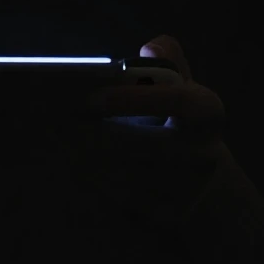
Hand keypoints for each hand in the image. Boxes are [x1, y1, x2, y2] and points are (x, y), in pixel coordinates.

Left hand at [61, 34, 226, 228]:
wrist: (203, 184)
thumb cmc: (176, 122)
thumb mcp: (180, 87)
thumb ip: (167, 62)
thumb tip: (154, 47)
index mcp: (207, 113)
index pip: (177, 101)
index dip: (134, 98)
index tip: (91, 98)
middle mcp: (204, 153)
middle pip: (139, 144)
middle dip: (92, 133)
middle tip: (55, 123)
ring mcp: (188, 190)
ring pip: (124, 173)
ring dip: (85, 159)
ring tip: (57, 143)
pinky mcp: (169, 216)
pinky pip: (122, 199)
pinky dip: (94, 183)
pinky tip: (74, 168)